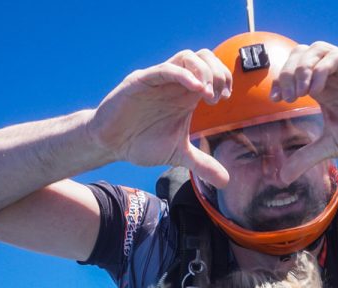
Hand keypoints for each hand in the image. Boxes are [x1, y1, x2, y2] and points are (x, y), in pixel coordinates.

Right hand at [88, 49, 231, 186]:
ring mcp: (158, 80)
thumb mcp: (178, 154)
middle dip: (217, 72)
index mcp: (185, 94)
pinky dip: (183, 75)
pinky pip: (165, 70)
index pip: (212, 70)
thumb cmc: (142, 143)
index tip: (225, 98)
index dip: (223, 78)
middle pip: (204, 56)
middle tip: (218, 96)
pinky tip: (196, 89)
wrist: (111, 145)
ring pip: (187, 57)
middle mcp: (174, 83)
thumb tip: (225, 181)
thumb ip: (202, 164)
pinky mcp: (141, 81)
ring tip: (207, 94)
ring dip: (203, 72)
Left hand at [270, 42, 337, 182]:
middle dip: (287, 72)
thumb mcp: (332, 147)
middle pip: (300, 54)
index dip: (279, 80)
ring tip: (300, 91)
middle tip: (287, 97)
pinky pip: (336, 57)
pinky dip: (321, 69)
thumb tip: (282, 178)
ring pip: (316, 49)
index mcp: (323, 89)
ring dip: (302, 67)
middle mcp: (332, 76)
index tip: (275, 99)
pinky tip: (316, 89)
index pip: (293, 72)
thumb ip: (306, 158)